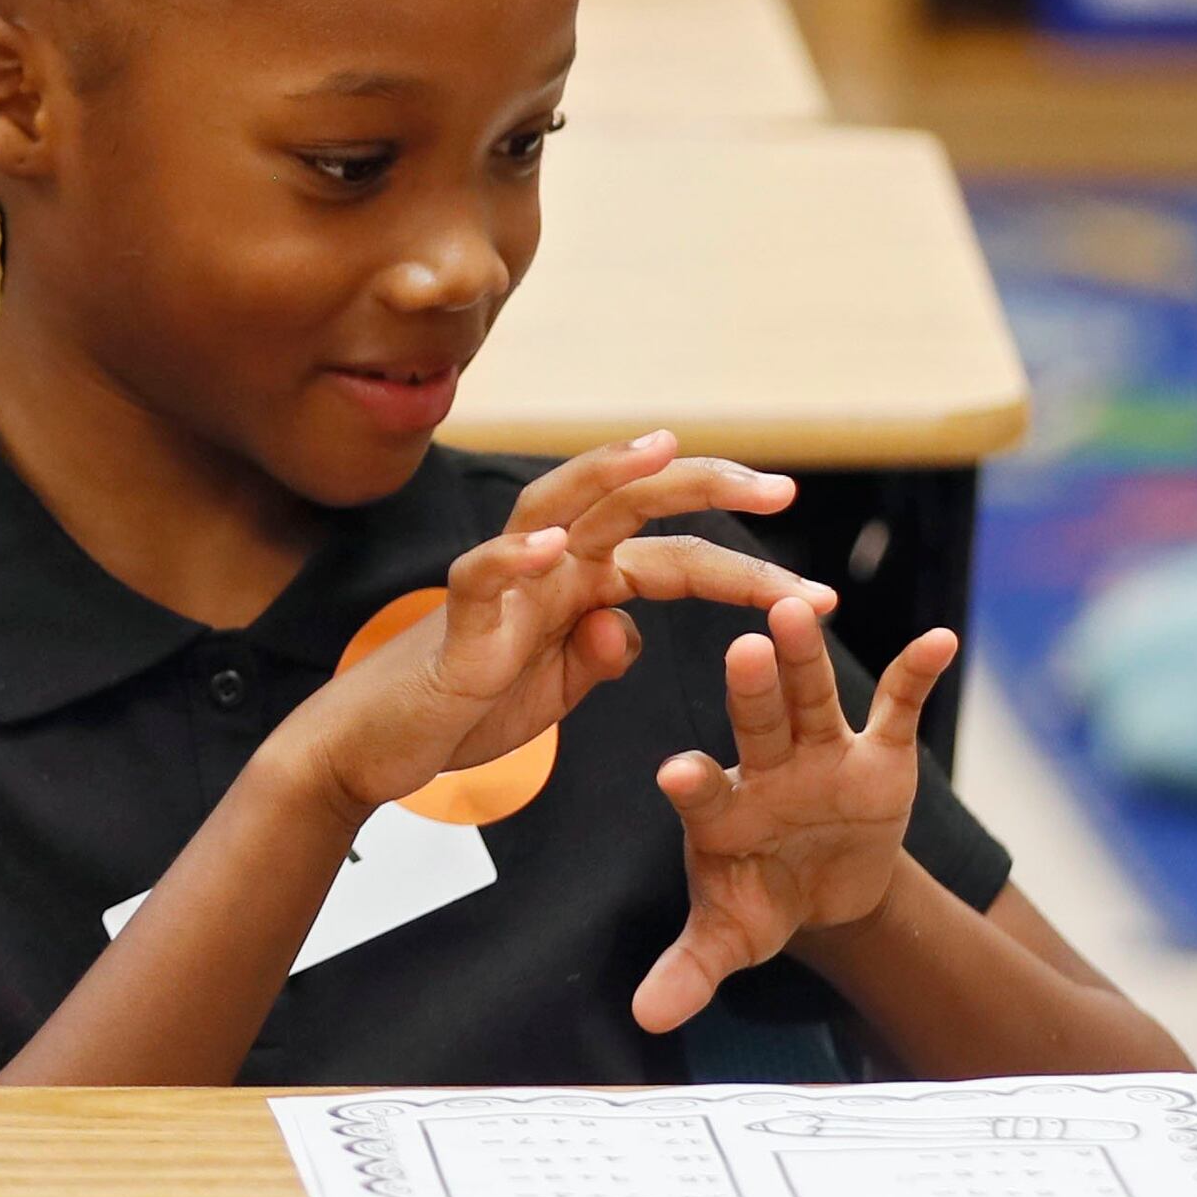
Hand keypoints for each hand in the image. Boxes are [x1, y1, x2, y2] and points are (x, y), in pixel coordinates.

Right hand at [273, 433, 831, 821]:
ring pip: (557, 505)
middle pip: (634, 502)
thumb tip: (628, 629)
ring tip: (663, 450)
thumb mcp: (560, 689)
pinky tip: (556, 545)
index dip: (749, 567)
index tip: (818, 588)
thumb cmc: (468, 706)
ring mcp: (503, 583)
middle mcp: (549, 563)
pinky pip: (484, 577)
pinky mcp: (457, 621)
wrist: (379, 747)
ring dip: (609, 474)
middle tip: (784, 489)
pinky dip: (518, 557)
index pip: (678, 556)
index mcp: (584, 580)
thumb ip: (602, 653)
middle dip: (709, 487)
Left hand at [630, 598, 956, 1033]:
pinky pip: (897, 706)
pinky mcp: (879, 753)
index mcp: (721, 812)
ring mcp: (822, 754)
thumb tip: (648, 1017)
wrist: (825, 891)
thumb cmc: (764, 902)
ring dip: (807, 657)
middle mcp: (767, 768)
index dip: (693, 783)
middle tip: (743, 650)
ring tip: (798, 610)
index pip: (703, 792)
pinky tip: (939, 641)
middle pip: (757, 722)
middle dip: (751, 689)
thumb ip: (691, 969)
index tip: (678, 774)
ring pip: (813, 697)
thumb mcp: (733, 938)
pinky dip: (917, 673)